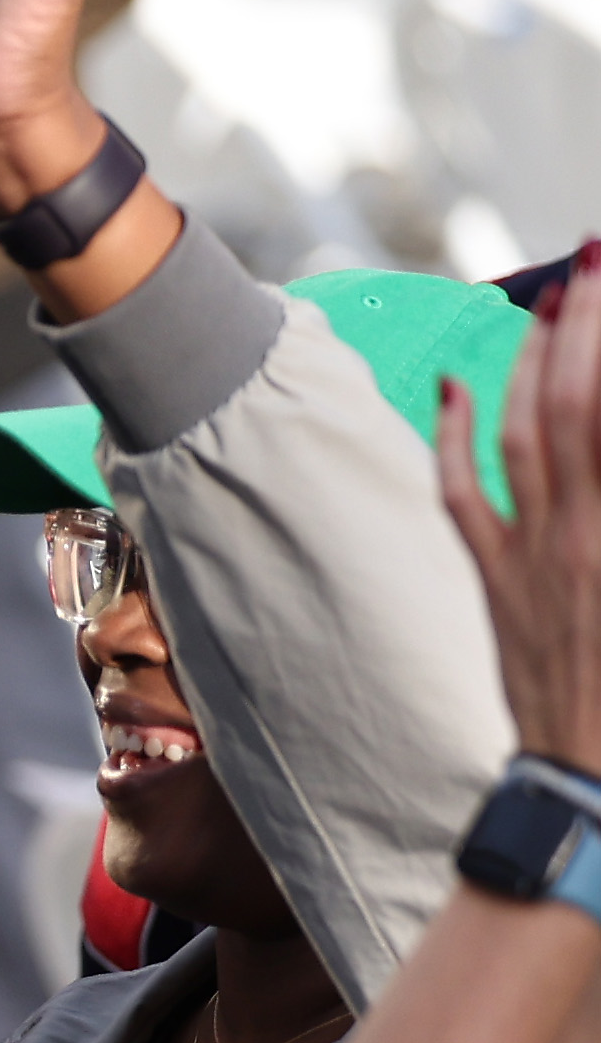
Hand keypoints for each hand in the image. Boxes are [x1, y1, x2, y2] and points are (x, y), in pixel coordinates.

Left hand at [455, 258, 600, 773]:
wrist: (597, 784)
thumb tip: (596, 446)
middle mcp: (593, 534)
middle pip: (587, 404)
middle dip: (592, 324)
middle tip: (598, 258)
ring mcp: (541, 556)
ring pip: (529, 434)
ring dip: (536, 358)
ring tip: (553, 296)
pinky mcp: (499, 583)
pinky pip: (465, 496)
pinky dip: (456, 436)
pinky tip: (457, 383)